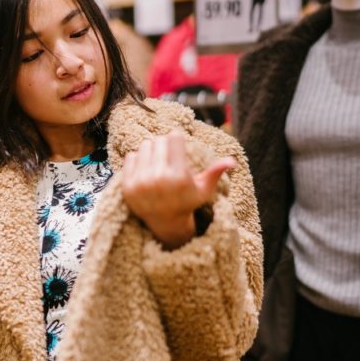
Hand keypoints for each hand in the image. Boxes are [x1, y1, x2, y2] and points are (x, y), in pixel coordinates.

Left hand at [122, 132, 235, 249]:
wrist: (165, 223)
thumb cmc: (187, 202)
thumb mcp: (204, 189)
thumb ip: (216, 172)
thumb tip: (232, 161)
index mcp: (179, 176)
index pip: (174, 137)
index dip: (176, 139)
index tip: (177, 145)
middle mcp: (159, 179)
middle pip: (159, 140)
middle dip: (164, 145)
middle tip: (167, 156)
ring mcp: (141, 182)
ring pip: (144, 146)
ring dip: (151, 150)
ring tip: (157, 162)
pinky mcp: (127, 186)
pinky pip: (130, 156)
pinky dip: (137, 159)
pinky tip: (145, 169)